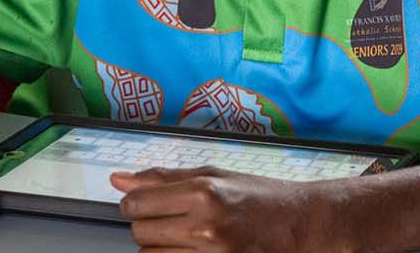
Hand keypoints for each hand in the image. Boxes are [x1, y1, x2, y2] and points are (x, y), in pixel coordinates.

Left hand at [113, 167, 335, 251]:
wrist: (301, 224)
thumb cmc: (260, 196)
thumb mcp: (213, 175)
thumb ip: (163, 179)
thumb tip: (118, 179)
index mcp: (203, 193)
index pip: (136, 203)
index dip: (133, 203)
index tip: (141, 202)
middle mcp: (205, 226)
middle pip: (140, 232)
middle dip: (147, 224)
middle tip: (169, 218)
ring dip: (159, 245)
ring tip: (184, 234)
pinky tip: (190, 247)